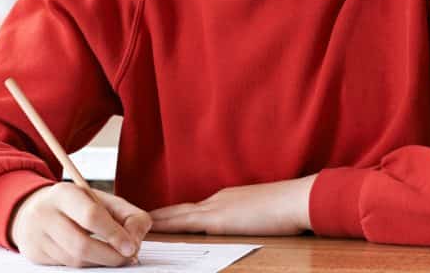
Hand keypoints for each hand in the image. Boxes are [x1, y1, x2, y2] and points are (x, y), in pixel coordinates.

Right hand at [10, 182, 150, 266]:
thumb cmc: (73, 205)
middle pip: (82, 245)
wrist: (30, 210)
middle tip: (127, 257)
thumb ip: (126, 214)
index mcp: (64, 194)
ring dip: (100, 263)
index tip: (131, 247)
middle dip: (110, 256)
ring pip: (75, 261)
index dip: (115, 234)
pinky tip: (95, 257)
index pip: (91, 216)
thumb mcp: (100, 199)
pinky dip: (87, 265)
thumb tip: (136, 239)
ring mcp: (38, 237)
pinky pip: (67, 267)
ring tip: (113, 256)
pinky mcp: (36, 255)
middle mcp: (46, 214)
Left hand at [148, 175, 316, 235]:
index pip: (191, 210)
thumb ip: (245, 220)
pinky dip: (167, 225)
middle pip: (179, 210)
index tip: (155, 219)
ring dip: (156, 220)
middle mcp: (216, 200)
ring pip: (177, 215)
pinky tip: (153, 230)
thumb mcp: (261, 214)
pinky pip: (185, 223)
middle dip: (157, 217)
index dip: (172, 215)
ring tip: (133, 224)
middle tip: (132, 220)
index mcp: (225, 200)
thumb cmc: (287, 209)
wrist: (297, 199)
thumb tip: (238, 228)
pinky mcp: (218, 218)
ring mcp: (216, 207)